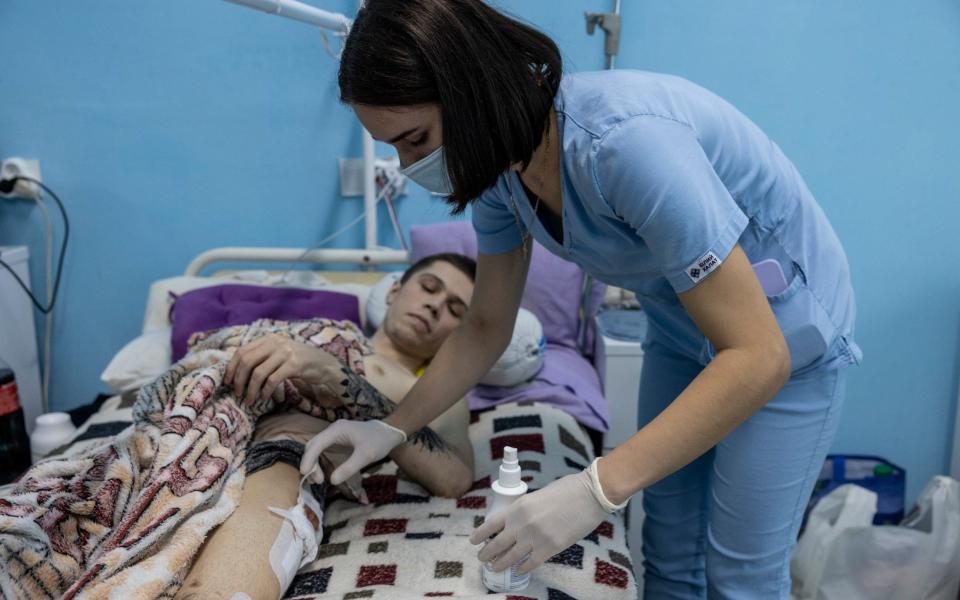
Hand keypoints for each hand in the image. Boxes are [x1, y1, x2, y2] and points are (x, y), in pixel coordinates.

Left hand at [224, 333, 339, 405]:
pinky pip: (272, 380)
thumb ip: (263, 356)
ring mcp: (285, 352)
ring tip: (250, 400)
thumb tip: (238, 372)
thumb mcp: (280, 353)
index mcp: (269, 338)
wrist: (325, 364)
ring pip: (258, 373)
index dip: (231, 368)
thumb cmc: (299, 362)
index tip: (227, 382)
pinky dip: (265, 391)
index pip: (242, 351)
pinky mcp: (294, 364)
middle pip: (247, 361)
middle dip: (238, 380)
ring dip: (251, 390)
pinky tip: (264, 397)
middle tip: (238, 393)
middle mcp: (276, 342)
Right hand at [299, 419, 406, 484]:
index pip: (316, 444)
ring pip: (316, 450)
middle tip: (317, 481)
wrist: (388, 433)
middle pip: (313, 446)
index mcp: (337, 430)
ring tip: (318, 480)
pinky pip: (323, 453)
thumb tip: (332, 481)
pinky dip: (320, 464)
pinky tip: (323, 474)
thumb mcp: (366, 456)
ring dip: (314, 465)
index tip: (305, 472)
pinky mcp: (336, 443)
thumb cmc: (378, 441)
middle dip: (311, 464)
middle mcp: (332, 431)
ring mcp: (333, 436)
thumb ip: (349, 468)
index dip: (309, 458)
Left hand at [470, 462, 620, 575]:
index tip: (473, 541)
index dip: (480, 535)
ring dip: (500, 564)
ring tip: (494, 567)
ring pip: (511, 557)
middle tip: (482, 559)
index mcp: (518, 507)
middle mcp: (522, 523)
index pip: (491, 524)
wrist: (589, 494)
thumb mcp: (537, 496)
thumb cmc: (567, 490)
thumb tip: (515, 524)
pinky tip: (519, 570)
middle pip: (497, 544)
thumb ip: (524, 511)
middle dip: (487, 554)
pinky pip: (531, 563)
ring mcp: (535, 537)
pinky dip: (523, 568)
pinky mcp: (550, 548)